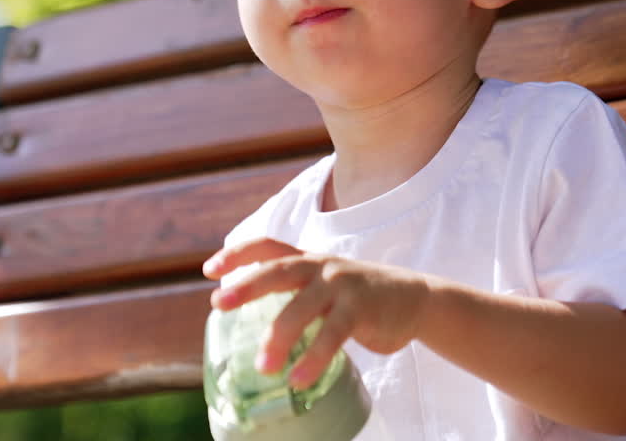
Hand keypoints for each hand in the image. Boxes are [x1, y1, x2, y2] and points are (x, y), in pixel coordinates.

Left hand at [203, 237, 431, 388]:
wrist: (416, 298)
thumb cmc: (361, 297)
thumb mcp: (328, 286)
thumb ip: (298, 297)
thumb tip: (255, 330)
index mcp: (309, 261)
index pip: (268, 247)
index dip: (237, 254)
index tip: (209, 269)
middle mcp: (322, 267)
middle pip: (278, 271)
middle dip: (246, 285)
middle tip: (218, 304)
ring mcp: (342, 286)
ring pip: (301, 308)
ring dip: (277, 338)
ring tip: (264, 367)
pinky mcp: (360, 309)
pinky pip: (331, 335)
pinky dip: (313, 358)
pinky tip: (298, 378)